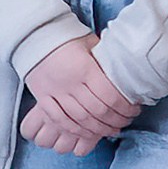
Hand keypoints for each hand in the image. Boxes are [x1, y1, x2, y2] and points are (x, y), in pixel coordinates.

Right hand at [19, 38, 143, 154]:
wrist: (33, 36)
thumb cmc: (66, 38)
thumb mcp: (90, 44)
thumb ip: (105, 60)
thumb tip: (125, 73)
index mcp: (85, 68)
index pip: (110, 96)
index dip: (125, 108)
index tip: (134, 110)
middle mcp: (70, 83)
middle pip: (98, 111)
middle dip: (116, 121)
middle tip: (125, 122)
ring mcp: (54, 93)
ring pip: (80, 120)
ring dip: (99, 129)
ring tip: (111, 130)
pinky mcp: (42, 98)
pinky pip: (60, 120)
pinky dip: (76, 130)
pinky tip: (88, 132)